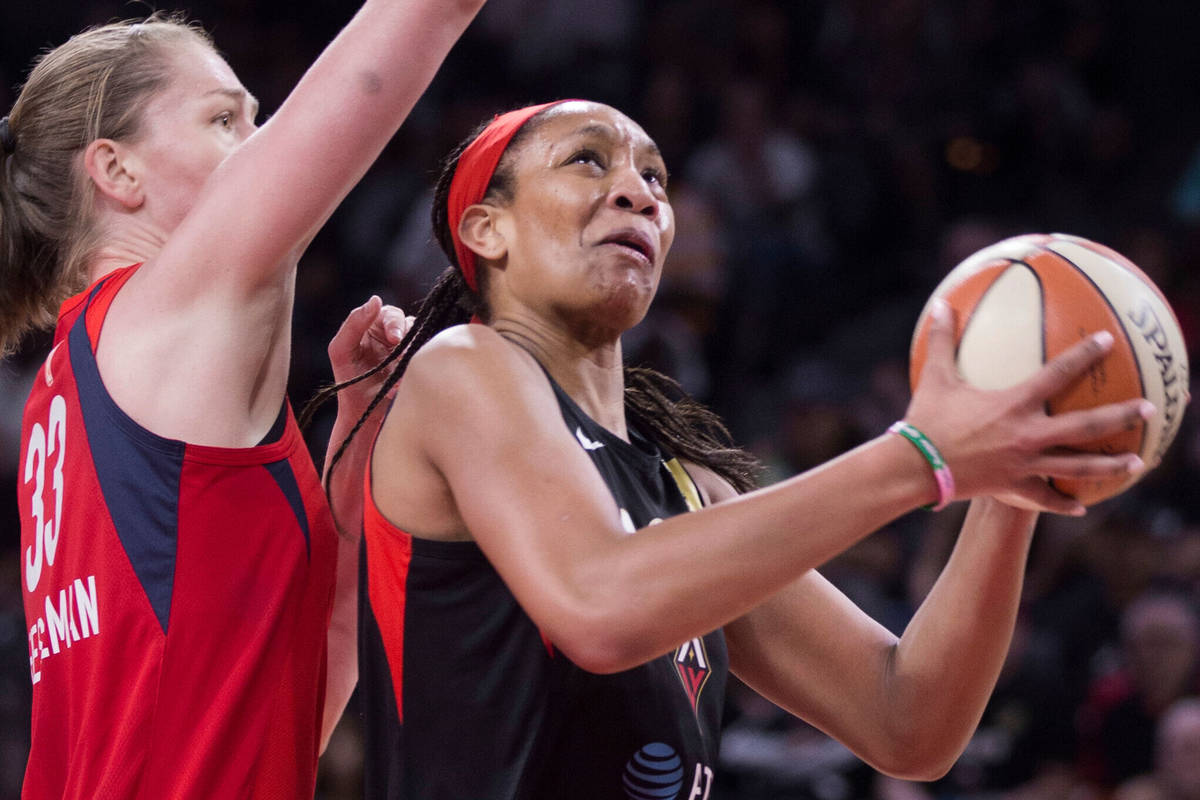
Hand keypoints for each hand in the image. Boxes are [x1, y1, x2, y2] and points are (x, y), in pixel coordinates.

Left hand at [328, 295, 411, 413]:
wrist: (363, 414)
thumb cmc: (348, 381)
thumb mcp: (341, 349)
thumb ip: (353, 323)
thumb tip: (375, 299)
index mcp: (373, 326)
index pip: (389, 313)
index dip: (394, 323)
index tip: (394, 338)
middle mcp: (392, 336)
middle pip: (408, 323)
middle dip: (406, 336)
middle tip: (401, 352)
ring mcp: (406, 351)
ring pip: (419, 341)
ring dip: (410, 356)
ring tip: (399, 375)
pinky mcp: (416, 365)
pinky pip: (425, 358)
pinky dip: (416, 368)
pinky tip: (402, 384)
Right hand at [904, 299, 1150, 514]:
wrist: (915, 467)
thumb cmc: (926, 420)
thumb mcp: (934, 377)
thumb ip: (941, 341)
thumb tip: (940, 306)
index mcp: (1014, 404)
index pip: (1058, 373)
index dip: (1084, 355)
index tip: (1107, 341)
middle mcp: (1028, 435)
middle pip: (1085, 426)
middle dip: (1120, 415)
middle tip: (1148, 408)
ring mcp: (1025, 464)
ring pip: (1077, 466)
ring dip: (1109, 465)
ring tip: (1136, 463)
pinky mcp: (1014, 487)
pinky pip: (1045, 499)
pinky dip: (1063, 504)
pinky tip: (1081, 507)